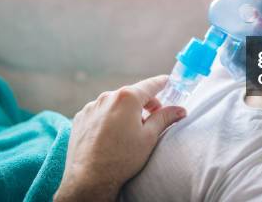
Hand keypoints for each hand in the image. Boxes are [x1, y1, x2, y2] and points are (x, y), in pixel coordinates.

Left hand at [54, 75, 185, 201]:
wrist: (89, 178)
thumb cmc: (122, 158)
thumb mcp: (149, 137)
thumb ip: (165, 118)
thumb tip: (180, 110)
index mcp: (127, 98)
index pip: (151, 84)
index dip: (163, 83)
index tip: (169, 82)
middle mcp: (107, 97)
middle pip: (133, 94)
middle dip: (145, 103)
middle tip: (153, 118)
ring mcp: (91, 106)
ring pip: (115, 103)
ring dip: (126, 111)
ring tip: (129, 131)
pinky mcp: (81, 117)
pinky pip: (100, 111)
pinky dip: (109, 118)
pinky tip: (111, 135)